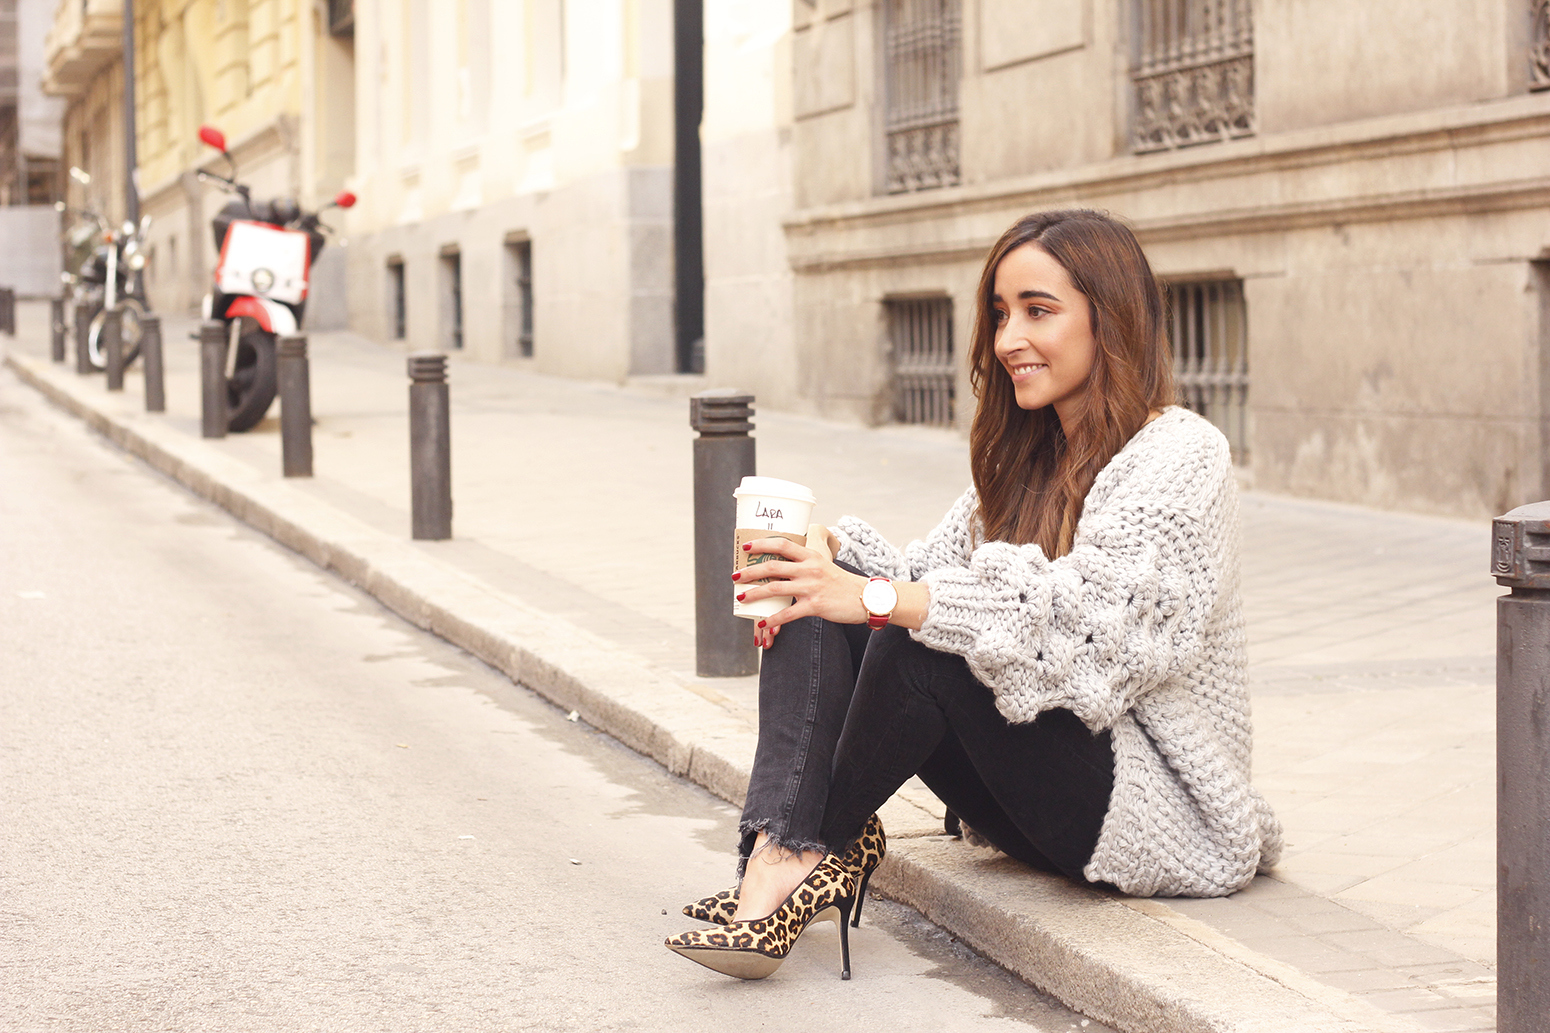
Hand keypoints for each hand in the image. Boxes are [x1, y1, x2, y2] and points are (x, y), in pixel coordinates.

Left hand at [733, 536, 869, 642]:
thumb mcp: (824, 565)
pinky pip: (788, 613)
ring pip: (775, 588)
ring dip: (754, 594)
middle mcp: (809, 568)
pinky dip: (773, 619)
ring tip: (741, 598)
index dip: (761, 544)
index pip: (782, 544)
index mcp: (811, 556)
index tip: (746, 548)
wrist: (865, 598)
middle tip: (735, 576)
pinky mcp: (815, 606)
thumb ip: (805, 564)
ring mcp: (811, 587)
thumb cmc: (841, 583)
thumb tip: (782, 566)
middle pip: (772, 566)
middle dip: (750, 572)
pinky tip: (762, 623)